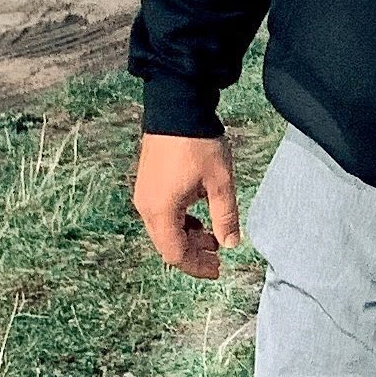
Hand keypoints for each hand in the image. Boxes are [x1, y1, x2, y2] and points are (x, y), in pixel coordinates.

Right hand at [135, 131, 238, 278]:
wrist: (176, 105)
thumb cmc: (198, 143)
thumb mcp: (220, 182)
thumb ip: (225, 217)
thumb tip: (231, 244)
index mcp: (161, 211)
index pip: (176, 253)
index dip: (197, 266)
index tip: (217, 270)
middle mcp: (146, 206)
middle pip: (167, 244)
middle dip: (193, 253)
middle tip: (218, 256)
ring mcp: (144, 193)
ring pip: (163, 229)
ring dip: (187, 237)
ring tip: (213, 234)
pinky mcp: (147, 182)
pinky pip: (161, 213)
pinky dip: (180, 221)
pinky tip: (199, 215)